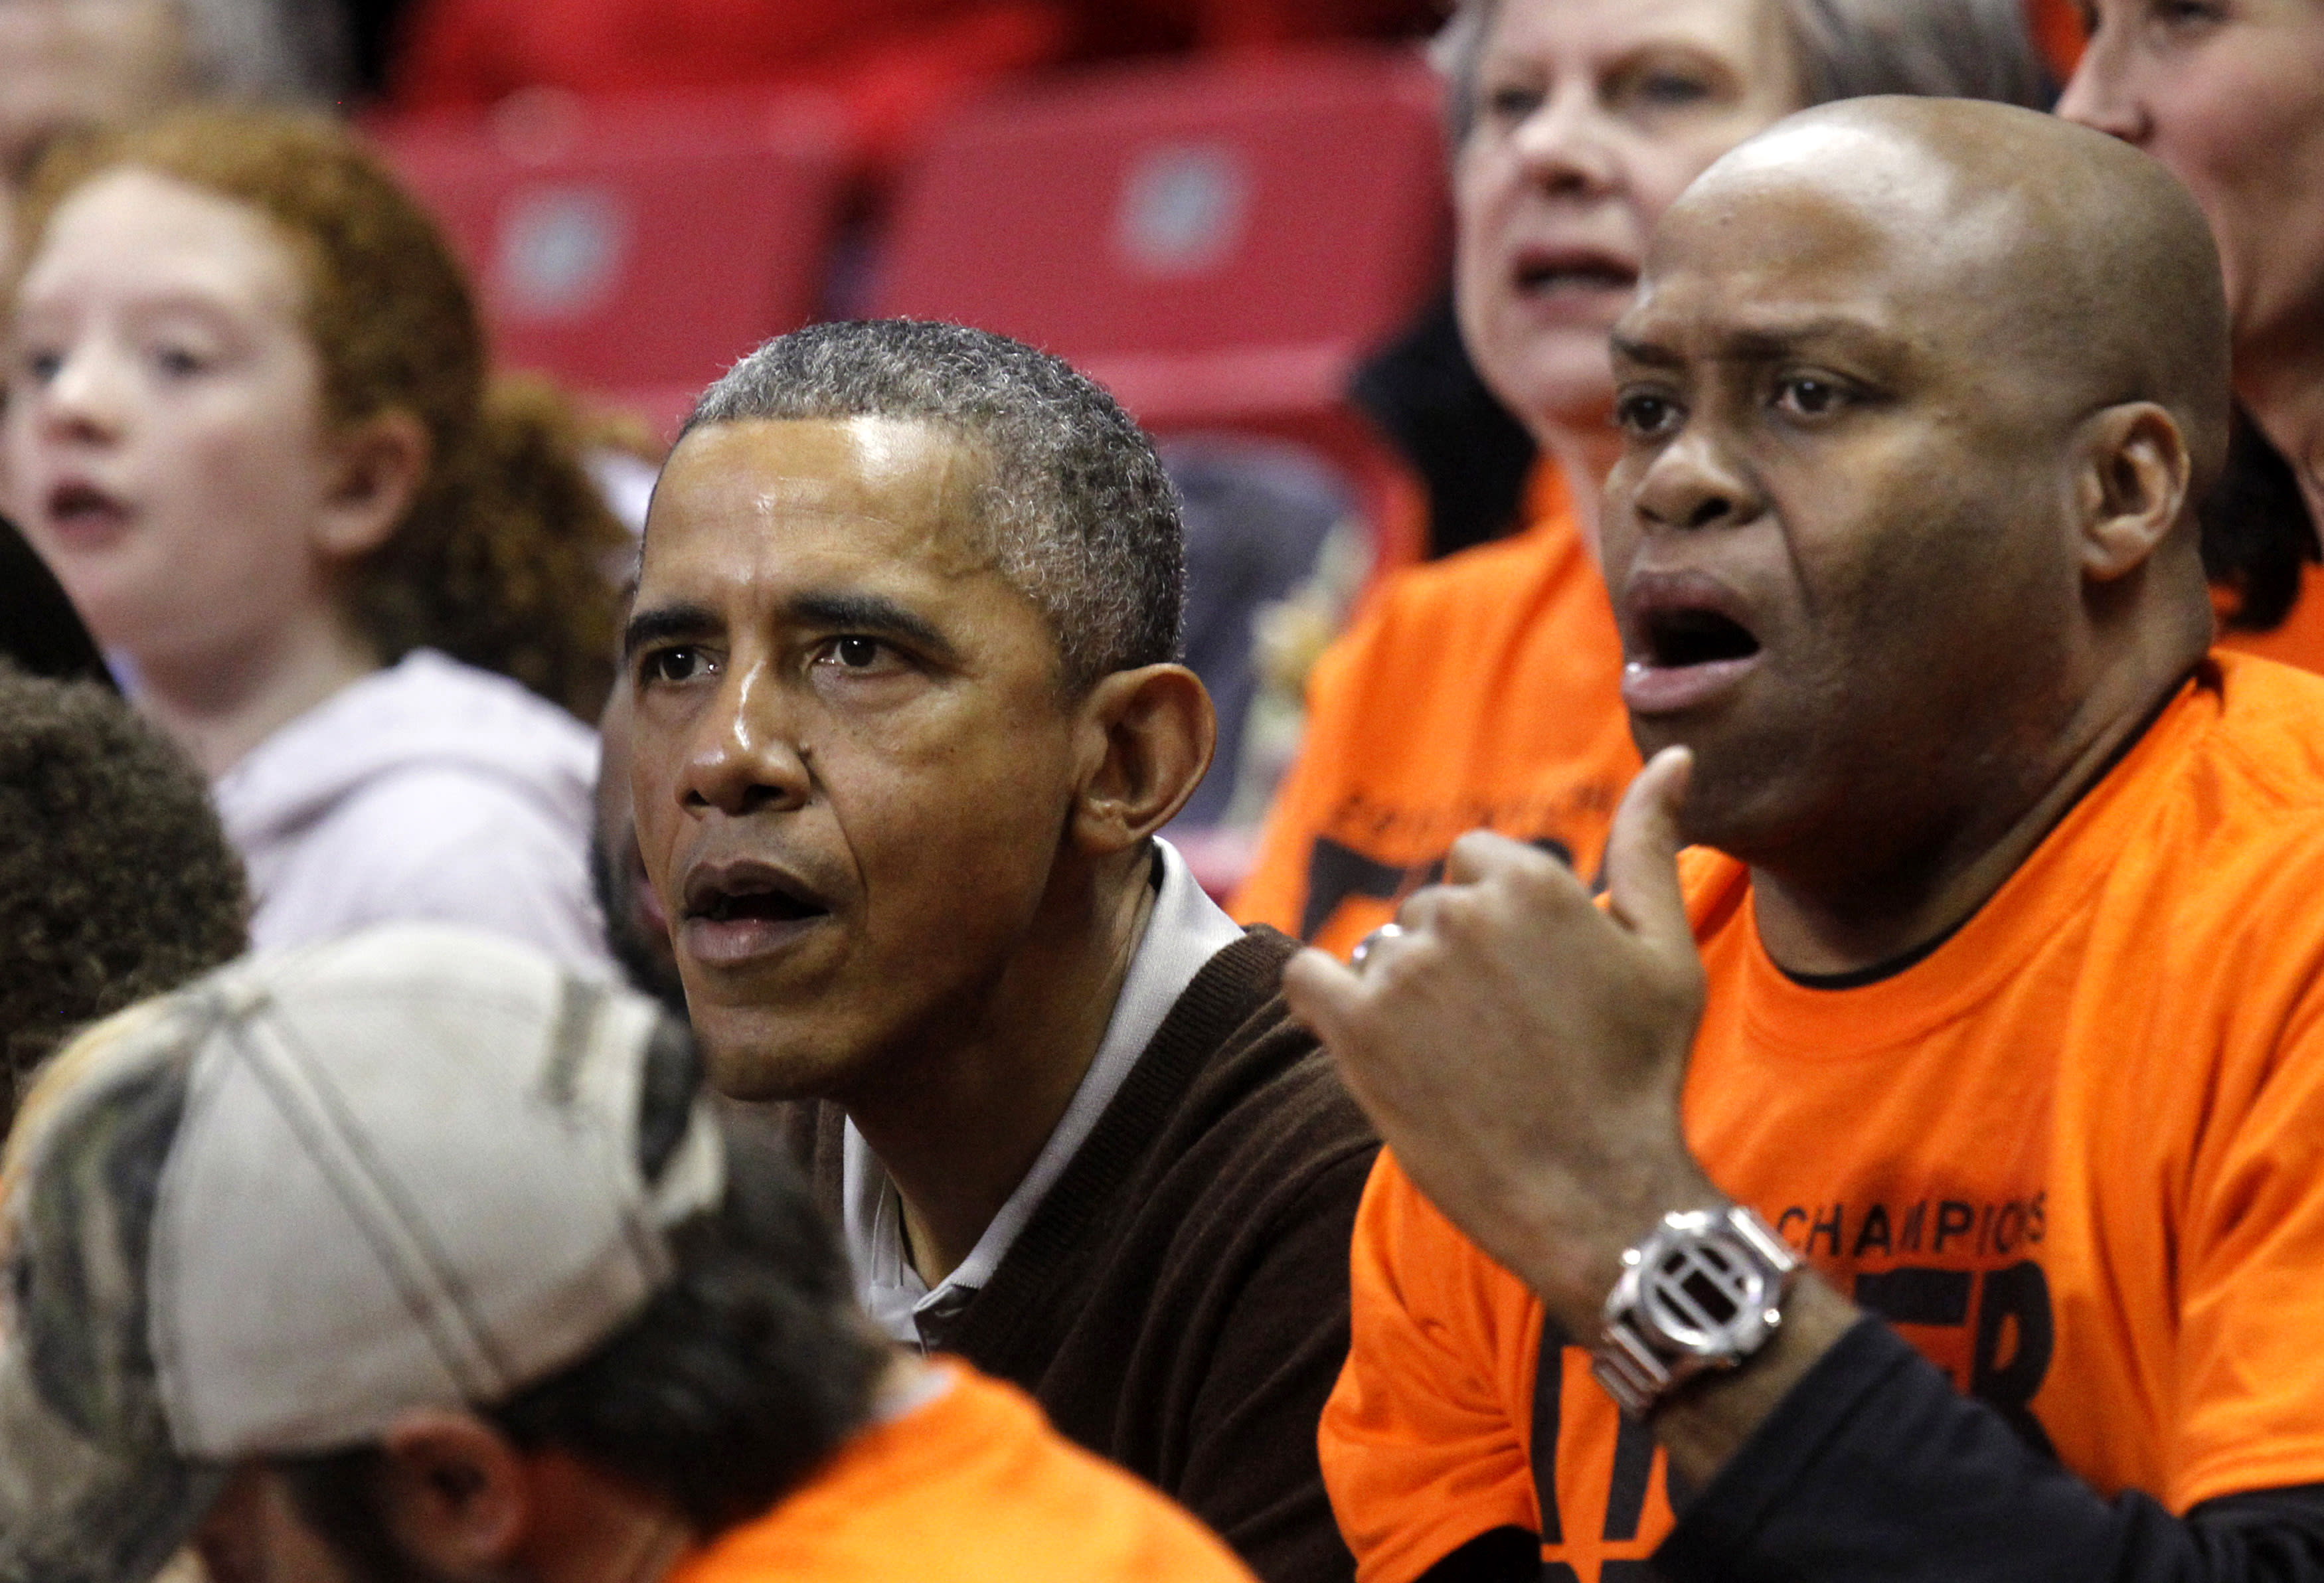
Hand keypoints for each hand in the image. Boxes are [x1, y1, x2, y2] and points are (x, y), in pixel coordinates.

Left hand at [1282, 746, 1719, 1333]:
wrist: (1596, 1197)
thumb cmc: (1639, 1078)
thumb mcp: (1665, 952)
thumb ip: (1651, 844)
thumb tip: (1675, 755)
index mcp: (1531, 881)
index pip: (1475, 863)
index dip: (1497, 925)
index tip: (1526, 986)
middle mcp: (1460, 911)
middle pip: (1427, 910)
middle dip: (1452, 962)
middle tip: (1502, 1038)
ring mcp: (1403, 969)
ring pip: (1378, 951)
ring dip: (1402, 994)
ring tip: (1459, 1063)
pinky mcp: (1356, 1030)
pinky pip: (1305, 980)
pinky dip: (1325, 1005)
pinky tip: (1367, 1042)